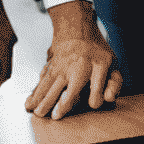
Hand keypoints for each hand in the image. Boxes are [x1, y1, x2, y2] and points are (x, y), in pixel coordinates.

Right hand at [25, 1, 122, 118]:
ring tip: (37, 112)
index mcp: (98, 65)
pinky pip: (42, 80)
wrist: (76, 27)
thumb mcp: (112, 64)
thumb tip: (109, 99)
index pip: (98, 84)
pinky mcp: (51, 66)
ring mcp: (63, 65)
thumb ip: (114, 83)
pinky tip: (29, 103)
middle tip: (54, 116)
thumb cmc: (96, 52)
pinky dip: (35, 92)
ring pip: (52, 84)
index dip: (96, 96)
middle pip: (71, 85)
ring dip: (44, 99)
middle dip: (62, 101)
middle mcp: (79, 65)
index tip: (92, 104)